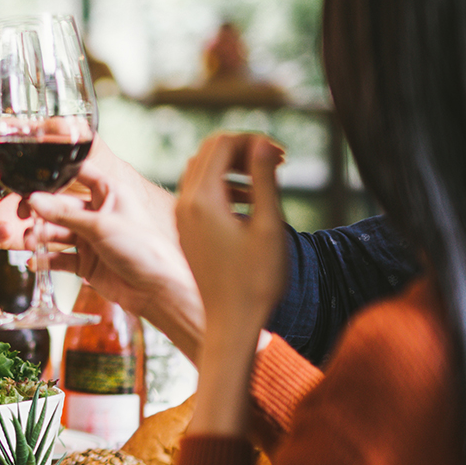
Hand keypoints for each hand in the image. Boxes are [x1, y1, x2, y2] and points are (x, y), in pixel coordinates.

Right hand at [26, 146, 205, 360]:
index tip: (33, 179)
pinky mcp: (86, 262)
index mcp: (109, 193)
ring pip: (57, 232)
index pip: (79, 174)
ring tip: (30, 241)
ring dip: (41, 236)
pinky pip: (59, 257)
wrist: (155, 289)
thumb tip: (36, 201)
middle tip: (27, 217)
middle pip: (61, 206)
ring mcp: (91, 238)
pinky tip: (36, 261)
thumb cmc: (144, 249)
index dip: (57, 175)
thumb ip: (65, 215)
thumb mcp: (101, 225)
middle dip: (42, 213)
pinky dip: (47, 260)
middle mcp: (98, 213)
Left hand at [175, 133, 286, 335]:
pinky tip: (250, 202)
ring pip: (202, 171)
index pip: (222, 144)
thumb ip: (263, 179)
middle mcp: (184, 205)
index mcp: (202, 199)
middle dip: (243, 149)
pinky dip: (223, 186)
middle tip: (278, 162)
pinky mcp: (187, 232)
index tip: (282, 156)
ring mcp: (182, 219)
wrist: (233, 323)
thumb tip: (261, 142)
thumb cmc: (256, 280)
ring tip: (267, 178)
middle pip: (208, 152)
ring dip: (233, 167)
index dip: (253, 141)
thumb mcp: (268, 225)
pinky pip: (199, 193)